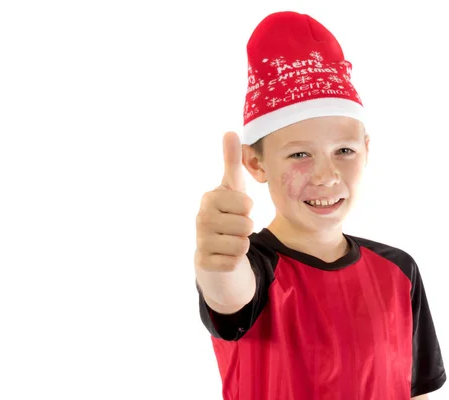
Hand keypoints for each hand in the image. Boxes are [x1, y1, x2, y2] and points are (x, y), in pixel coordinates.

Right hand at [195, 131, 253, 271]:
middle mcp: (201, 219)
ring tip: (229, 241)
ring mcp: (201, 241)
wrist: (214, 251)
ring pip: (242, 244)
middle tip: (233, 228)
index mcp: (209, 199)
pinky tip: (224, 255)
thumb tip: (230, 131)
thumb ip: (232, 161)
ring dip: (241, 245)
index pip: (246, 204)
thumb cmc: (226, 216)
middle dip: (245, 229)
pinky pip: (234, 261)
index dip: (247, 210)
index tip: (236, 211)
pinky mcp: (204, 263)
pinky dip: (234, 260)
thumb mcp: (232, 189)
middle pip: (246, 225)